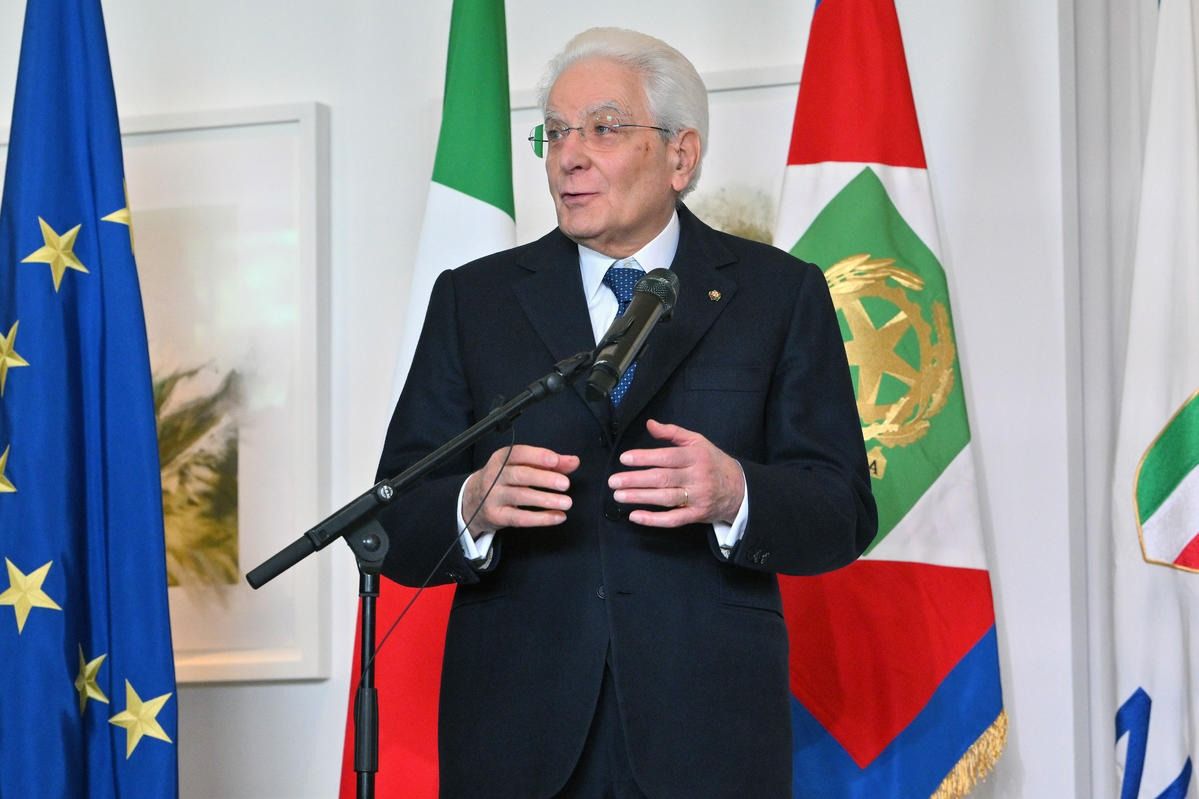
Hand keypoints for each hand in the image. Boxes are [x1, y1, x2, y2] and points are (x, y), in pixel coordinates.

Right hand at [463, 445, 579, 537]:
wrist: (473, 501)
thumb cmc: (503, 480)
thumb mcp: (522, 466)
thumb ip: (549, 463)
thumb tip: (573, 461)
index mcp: (501, 459)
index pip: (518, 453)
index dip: (537, 456)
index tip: (555, 460)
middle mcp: (494, 476)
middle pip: (520, 475)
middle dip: (544, 479)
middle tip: (565, 484)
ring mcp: (493, 496)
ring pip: (520, 496)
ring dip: (545, 499)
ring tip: (566, 502)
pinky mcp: (496, 516)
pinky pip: (520, 518)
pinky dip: (541, 518)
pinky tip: (557, 516)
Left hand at [607, 419, 744, 527]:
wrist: (739, 489)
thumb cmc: (713, 462)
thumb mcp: (698, 441)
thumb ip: (673, 432)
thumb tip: (650, 424)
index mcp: (696, 456)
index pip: (667, 457)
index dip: (645, 458)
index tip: (625, 459)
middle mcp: (697, 477)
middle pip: (663, 478)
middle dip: (635, 480)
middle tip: (614, 481)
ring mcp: (697, 498)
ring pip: (665, 499)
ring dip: (640, 498)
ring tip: (619, 495)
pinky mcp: (696, 515)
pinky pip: (673, 519)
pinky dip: (653, 520)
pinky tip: (635, 516)